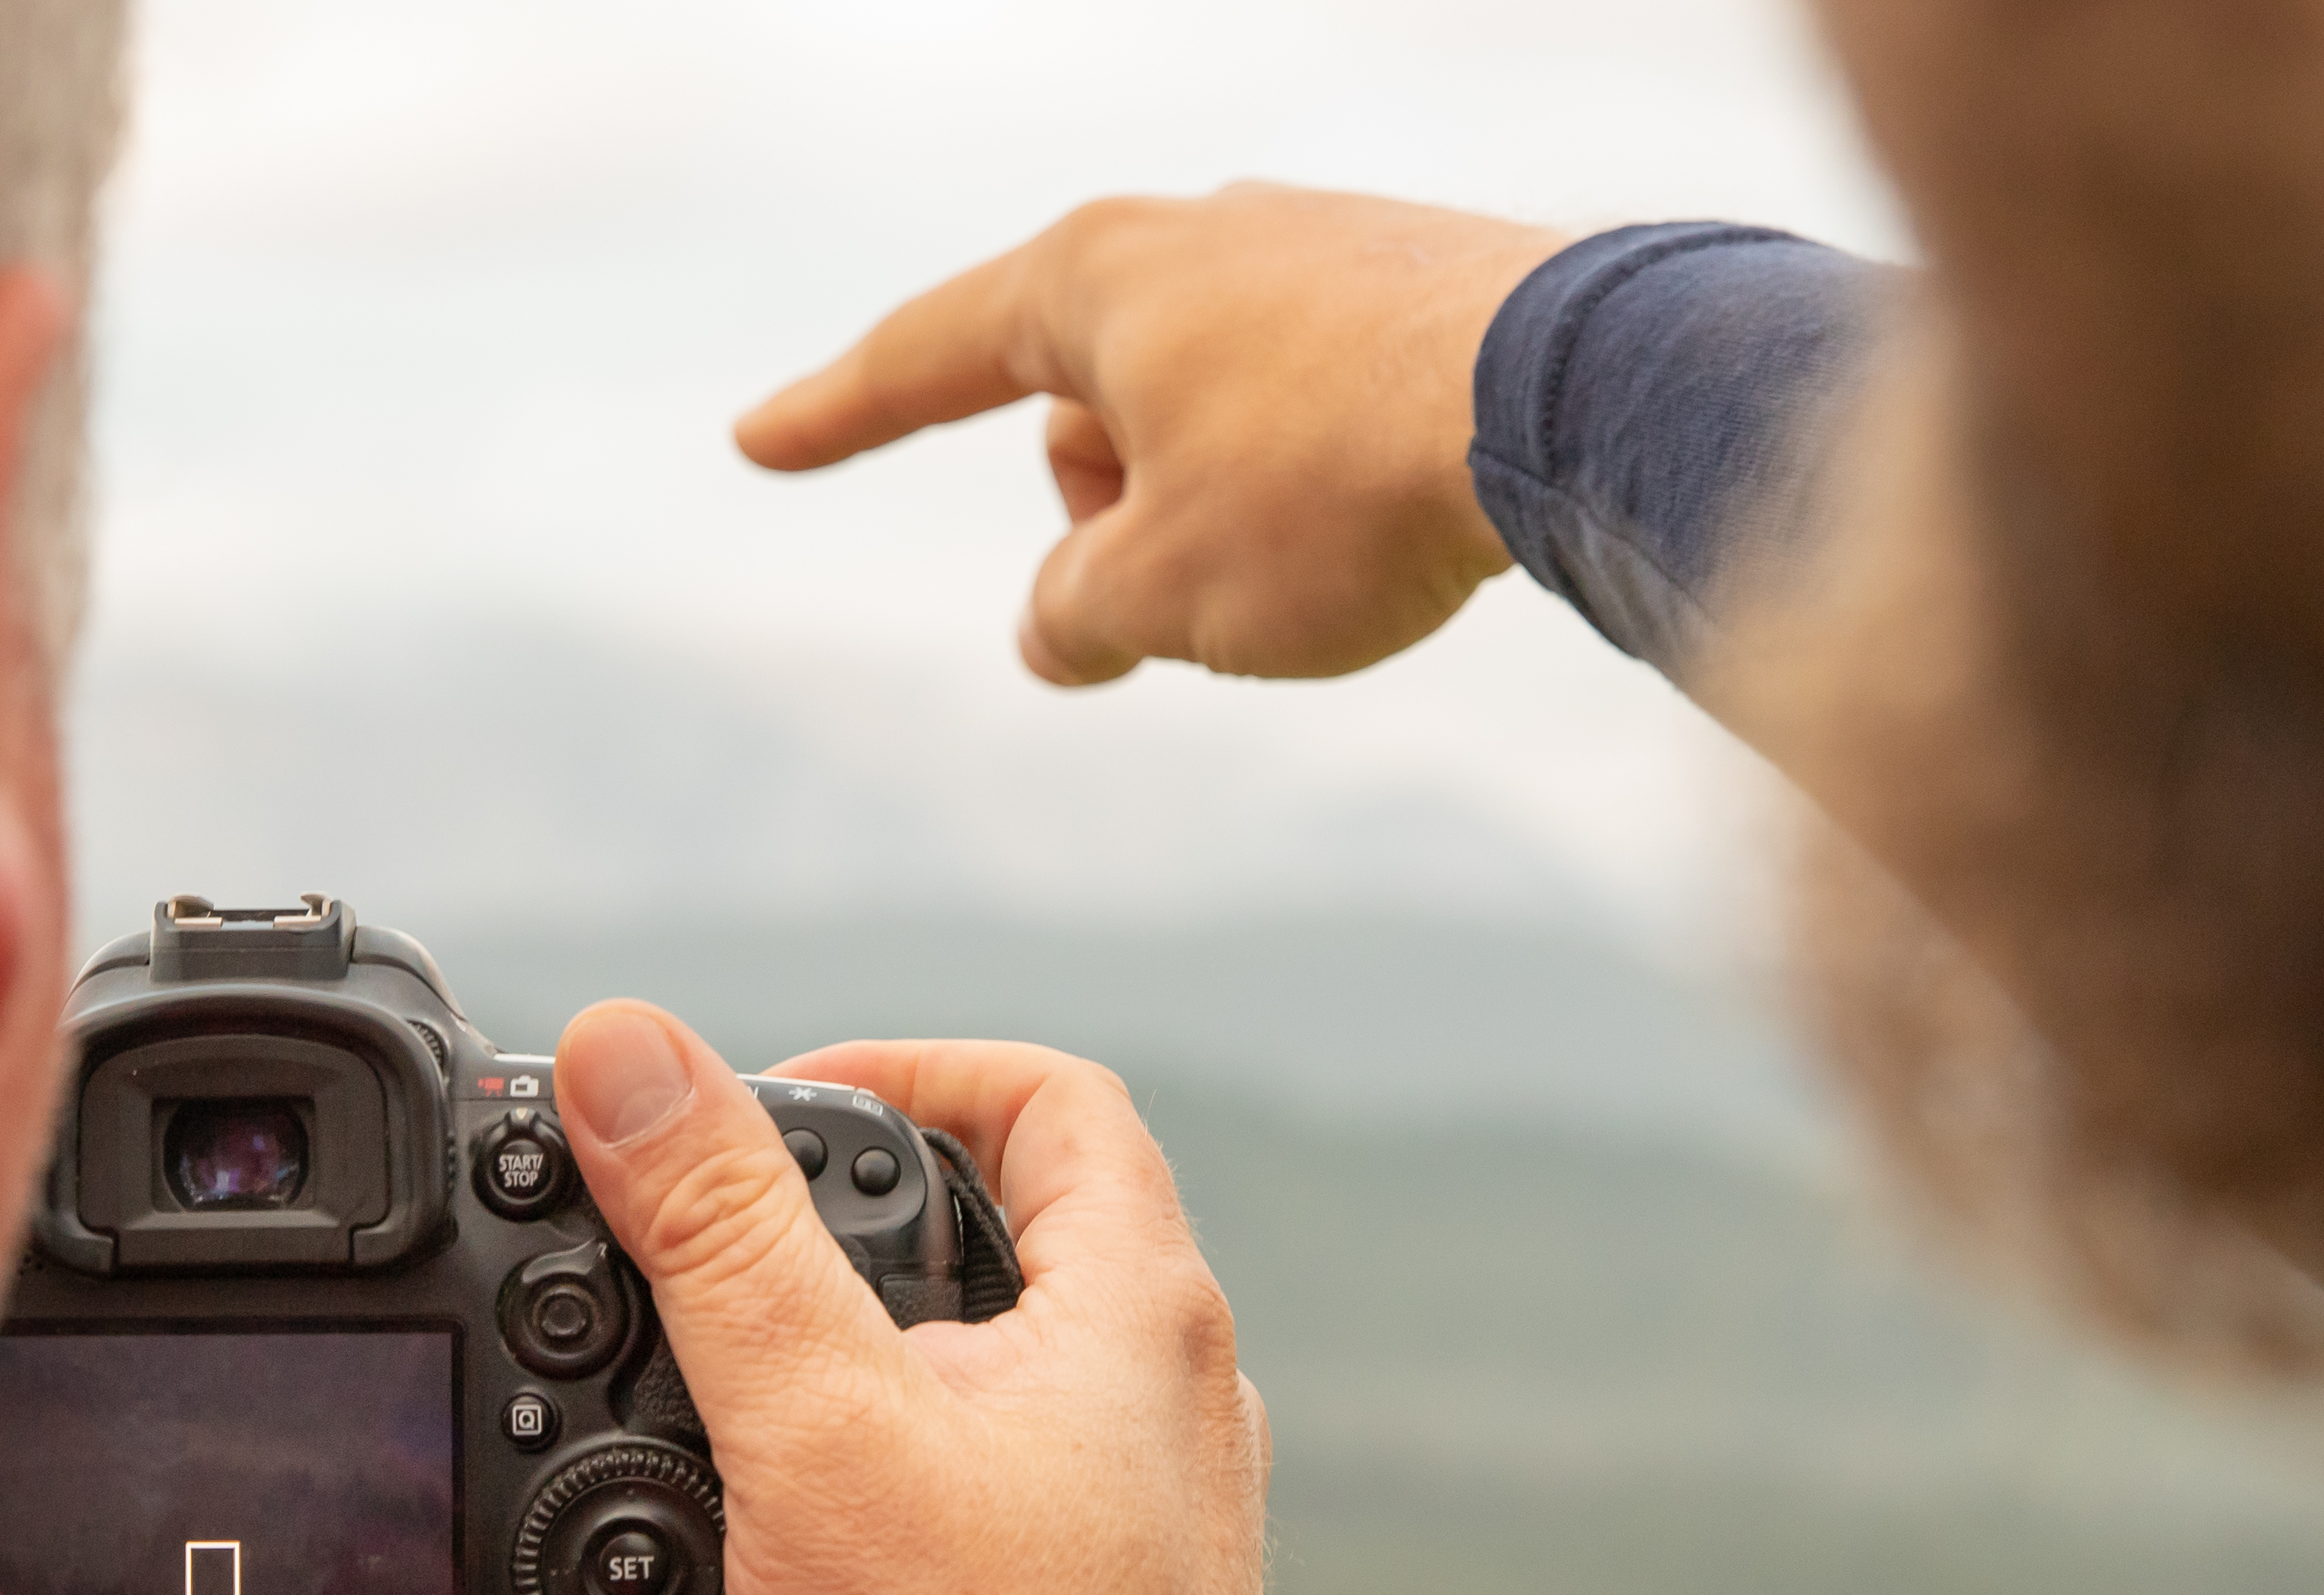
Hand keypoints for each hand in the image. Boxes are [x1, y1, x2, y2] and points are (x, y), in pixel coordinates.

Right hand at [550, 999, 1428, 1594]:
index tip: (774, 1103)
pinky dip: (902, 1480)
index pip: (1052, 1096)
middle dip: (865, 1216)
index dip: (909, 1064)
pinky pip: (1007, 1494)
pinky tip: (807, 1553)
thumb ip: (716, 1230)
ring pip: (1009, 1373)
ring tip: (744, 1400)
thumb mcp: (812, 1426)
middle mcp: (1183, 1403)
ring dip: (876, 1359)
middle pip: (1026, 1227)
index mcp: (1140, 1314)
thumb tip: (631, 1050)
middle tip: (726, 1248)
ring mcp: (1164, 1522)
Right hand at [737, 184, 1570, 685]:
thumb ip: (1070, 617)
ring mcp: (1310, 248)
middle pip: (1087, 419)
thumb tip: (1058, 630)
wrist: (1563, 404)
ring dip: (1220, 520)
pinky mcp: (1410, 288)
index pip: (926, 358)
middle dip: (1114, 527)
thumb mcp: (1157, 591)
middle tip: (1196, 594)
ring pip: (1203, 427)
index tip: (760, 441)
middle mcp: (1193, 234)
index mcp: (1093, 280)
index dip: (838, 416)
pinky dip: (1316, 487)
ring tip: (1318, 557)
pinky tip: (1391, 518)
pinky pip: (1310, 414)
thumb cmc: (1335, 487)